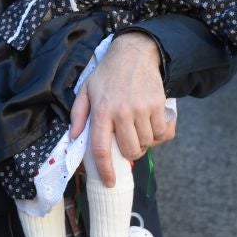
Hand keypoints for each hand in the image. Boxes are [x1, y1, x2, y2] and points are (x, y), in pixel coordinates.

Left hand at [68, 32, 171, 186]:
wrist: (134, 53)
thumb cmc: (108, 74)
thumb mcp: (86, 90)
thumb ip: (78, 114)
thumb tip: (74, 137)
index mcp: (101, 110)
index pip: (101, 148)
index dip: (105, 169)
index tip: (109, 182)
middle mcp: (122, 112)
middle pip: (129, 150)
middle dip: (129, 153)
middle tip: (127, 143)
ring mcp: (142, 109)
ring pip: (147, 143)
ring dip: (145, 142)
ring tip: (139, 130)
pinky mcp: (158, 105)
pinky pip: (163, 133)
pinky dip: (160, 135)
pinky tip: (153, 126)